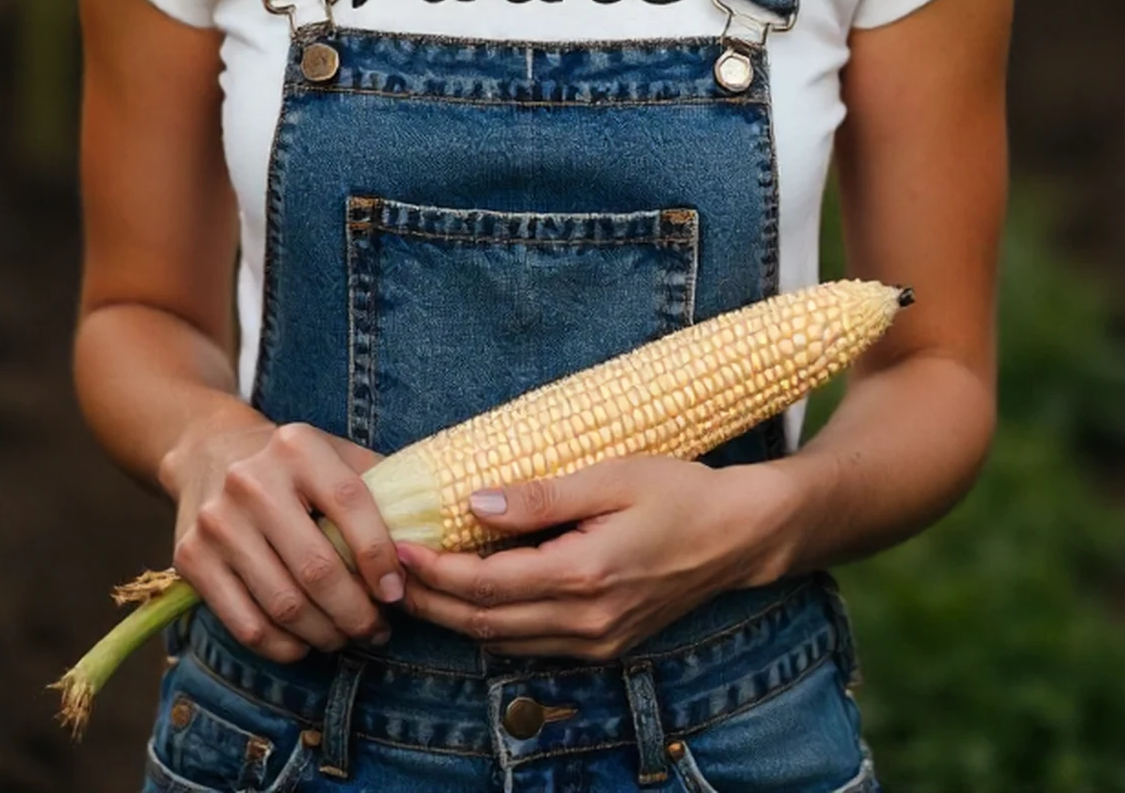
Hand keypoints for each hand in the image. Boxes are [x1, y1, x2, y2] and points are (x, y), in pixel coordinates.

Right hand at [164, 413, 404, 662]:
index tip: (397, 591)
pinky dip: (284, 646)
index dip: (380, 556)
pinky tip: (305, 642)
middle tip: (377, 628)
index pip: (352, 505)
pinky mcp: (191, 558)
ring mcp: (217, 521)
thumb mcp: (333, 452)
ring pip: (283, 604)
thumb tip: (430, 531)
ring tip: (346, 636)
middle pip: (316, 569)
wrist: (208, 451)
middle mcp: (252, 481)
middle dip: (356, 612)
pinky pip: (246, 625)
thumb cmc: (290, 463)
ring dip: (325, 634)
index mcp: (298, 447)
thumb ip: (379, 484)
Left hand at [395, 455, 803, 660]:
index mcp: (583, 576)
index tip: (397, 545)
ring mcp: (595, 642)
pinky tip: (473, 598)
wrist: (736, 536)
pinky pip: (531, 645)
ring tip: (417, 586)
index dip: (433, 572)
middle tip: (388, 572)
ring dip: (455, 618)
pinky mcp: (604, 647)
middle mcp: (585, 622)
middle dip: (429, 602)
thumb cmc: (677, 494)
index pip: (484, 584)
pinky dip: (493, 626)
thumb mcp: (611, 476)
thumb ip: (542, 497)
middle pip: (483, 623)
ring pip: (503, 642)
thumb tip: (476, 506)